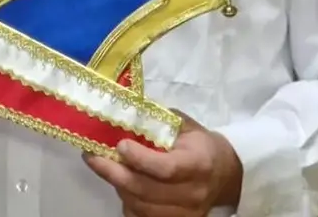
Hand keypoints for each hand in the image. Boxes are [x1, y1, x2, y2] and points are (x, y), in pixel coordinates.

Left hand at [84, 113, 242, 216]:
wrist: (225, 174)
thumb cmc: (200, 144)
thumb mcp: (185, 126)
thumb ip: (157, 121)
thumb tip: (123, 110)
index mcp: (198, 164)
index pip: (166, 168)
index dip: (140, 159)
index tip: (120, 145)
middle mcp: (193, 193)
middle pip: (146, 190)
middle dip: (113, 173)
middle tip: (92, 156)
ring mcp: (185, 213)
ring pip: (140, 206)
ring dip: (116, 185)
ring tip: (103, 166)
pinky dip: (126, 202)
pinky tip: (120, 184)